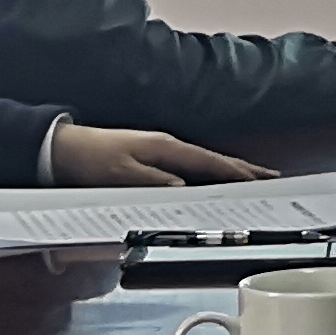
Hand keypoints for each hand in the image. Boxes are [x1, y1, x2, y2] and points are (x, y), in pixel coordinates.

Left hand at [49, 124, 264, 187]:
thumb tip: (184, 188)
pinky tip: (216, 178)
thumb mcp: (121, 174)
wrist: (63, 148)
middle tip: (272, 177)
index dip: (237, 172)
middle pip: (214, 159)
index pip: (210, 162)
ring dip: (231, 170)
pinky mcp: (154, 158)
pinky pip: (192, 166)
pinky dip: (212, 171)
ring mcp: (162, 151)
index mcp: (165, 148)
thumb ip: (154, 181)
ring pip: (205, 162)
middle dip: (244, 168)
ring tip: (255, 178)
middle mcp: (168, 146)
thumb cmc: (91, 161)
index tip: (261, 180)